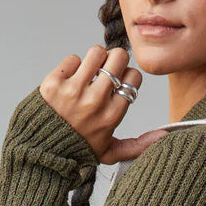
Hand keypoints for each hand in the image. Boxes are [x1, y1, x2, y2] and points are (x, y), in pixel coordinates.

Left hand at [39, 46, 169, 164]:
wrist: (41, 151)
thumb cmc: (77, 151)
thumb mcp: (110, 153)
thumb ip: (138, 145)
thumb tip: (164, 136)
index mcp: (112, 115)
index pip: (133, 77)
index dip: (127, 76)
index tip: (118, 83)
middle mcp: (95, 101)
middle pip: (118, 57)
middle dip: (114, 60)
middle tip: (106, 71)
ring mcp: (73, 91)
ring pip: (96, 52)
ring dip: (94, 60)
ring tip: (88, 73)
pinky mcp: (54, 83)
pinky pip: (72, 59)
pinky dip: (72, 67)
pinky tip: (70, 80)